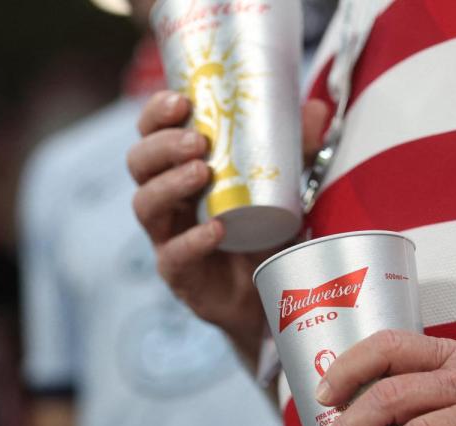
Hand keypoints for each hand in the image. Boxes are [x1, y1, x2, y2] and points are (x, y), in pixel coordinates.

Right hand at [128, 91, 328, 358]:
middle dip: (161, 146)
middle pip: (139, 165)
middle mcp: (167, 201)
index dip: (155, 114)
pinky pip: (174, 255)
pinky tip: (216, 228)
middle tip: (196, 140)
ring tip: (201, 172)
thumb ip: (297, 149)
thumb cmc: (265, 232)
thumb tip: (316, 108)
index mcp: (180, 170)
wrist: (269, 296)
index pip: (151, 134)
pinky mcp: (180, 274)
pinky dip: (193, 239)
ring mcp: (168, 238)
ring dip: (169, 184)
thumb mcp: (283, 185)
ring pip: (146, 206)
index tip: (181, 100)